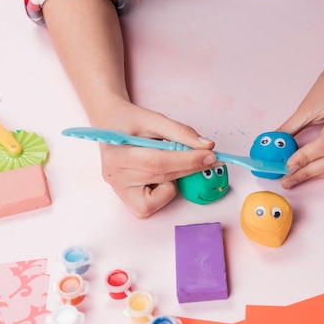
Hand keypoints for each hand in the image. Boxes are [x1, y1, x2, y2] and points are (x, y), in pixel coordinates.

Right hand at [93, 101, 217, 217]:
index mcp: (117, 154)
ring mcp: (120, 190)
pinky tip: (160, 174)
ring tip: (170, 159)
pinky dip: (163, 192)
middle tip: (211, 158)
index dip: (187, 160)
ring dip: (176, 177)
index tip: (210, 154)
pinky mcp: (127, 199)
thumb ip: (180, 131)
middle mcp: (115, 176)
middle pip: (162, 176)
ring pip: (160, 193)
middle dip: (190, 167)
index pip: (158, 162)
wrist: (111, 123)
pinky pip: (152, 205)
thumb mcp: (154, 118)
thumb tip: (206, 146)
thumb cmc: (130, 121)